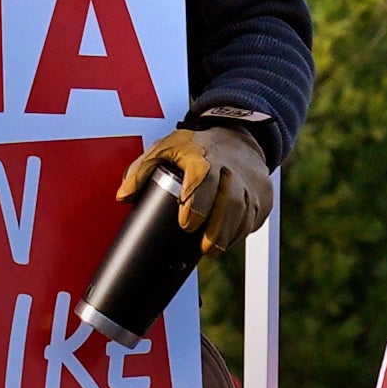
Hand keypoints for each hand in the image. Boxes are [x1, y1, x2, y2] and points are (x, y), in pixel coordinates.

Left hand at [118, 126, 272, 254]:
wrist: (237, 136)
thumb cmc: (196, 147)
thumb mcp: (166, 148)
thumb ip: (141, 169)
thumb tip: (123, 196)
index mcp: (204, 157)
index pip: (204, 179)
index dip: (197, 202)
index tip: (186, 224)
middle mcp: (231, 169)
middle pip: (230, 200)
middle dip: (217, 227)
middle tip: (203, 247)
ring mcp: (250, 182)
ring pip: (245, 212)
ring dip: (229, 235)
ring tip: (212, 251)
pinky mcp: (263, 194)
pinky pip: (254, 218)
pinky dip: (241, 232)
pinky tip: (227, 241)